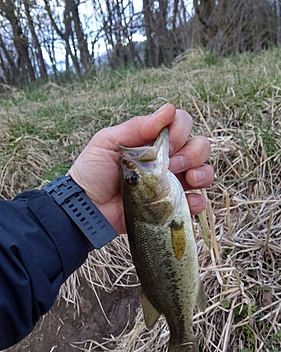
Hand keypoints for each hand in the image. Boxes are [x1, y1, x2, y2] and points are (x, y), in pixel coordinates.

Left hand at [68, 103, 213, 234]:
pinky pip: (197, 201)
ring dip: (202, 172)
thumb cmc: (93, 172)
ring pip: (204, 171)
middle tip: (173, 163)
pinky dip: (198, 201)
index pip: (182, 124)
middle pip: (199, 146)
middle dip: (192, 152)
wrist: (87, 208)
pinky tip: (187, 201)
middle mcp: (167, 160)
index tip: (166, 145)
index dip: (180, 131)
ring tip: (188, 179)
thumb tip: (169, 109)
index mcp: (153, 141)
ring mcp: (172, 183)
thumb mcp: (107, 142)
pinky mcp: (172, 207)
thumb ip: (137, 126)